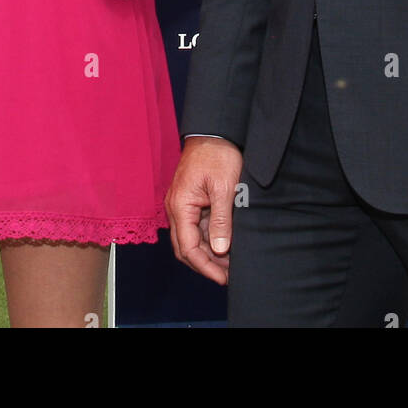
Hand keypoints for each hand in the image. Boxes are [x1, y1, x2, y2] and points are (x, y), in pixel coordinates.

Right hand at [166, 137, 242, 284]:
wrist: (214, 130)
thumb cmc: (218, 155)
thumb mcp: (224, 188)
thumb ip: (221, 220)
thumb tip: (220, 250)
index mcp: (180, 205)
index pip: (187, 247)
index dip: (205, 266)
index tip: (223, 278)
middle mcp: (176, 208)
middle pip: (185, 248)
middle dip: (206, 264)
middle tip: (229, 275)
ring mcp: (182, 204)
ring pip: (191, 238)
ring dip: (208, 252)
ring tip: (230, 263)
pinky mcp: (191, 200)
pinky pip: (196, 226)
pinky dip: (209, 238)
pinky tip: (226, 244)